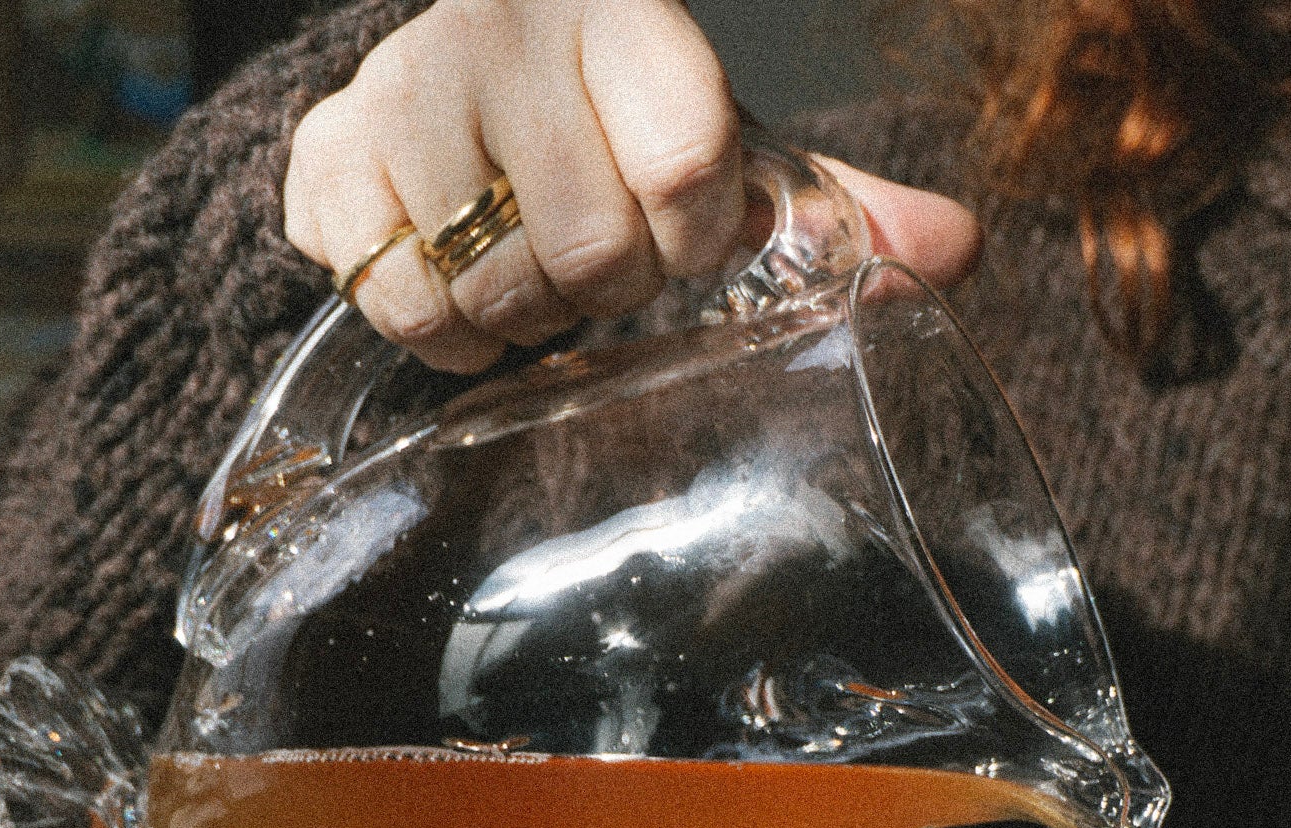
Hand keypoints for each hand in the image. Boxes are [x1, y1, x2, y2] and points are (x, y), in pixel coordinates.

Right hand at [283, 0, 980, 370]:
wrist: (444, 87)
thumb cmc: (605, 127)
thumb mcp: (724, 152)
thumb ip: (837, 208)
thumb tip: (959, 253)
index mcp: (620, 13)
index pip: (687, 159)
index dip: (689, 232)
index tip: (678, 224)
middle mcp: (502, 29)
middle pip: (588, 253)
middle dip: (599, 285)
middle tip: (589, 251)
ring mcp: (404, 90)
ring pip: (495, 292)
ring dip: (521, 317)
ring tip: (522, 262)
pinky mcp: (331, 159)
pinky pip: (408, 311)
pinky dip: (443, 332)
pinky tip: (456, 274)